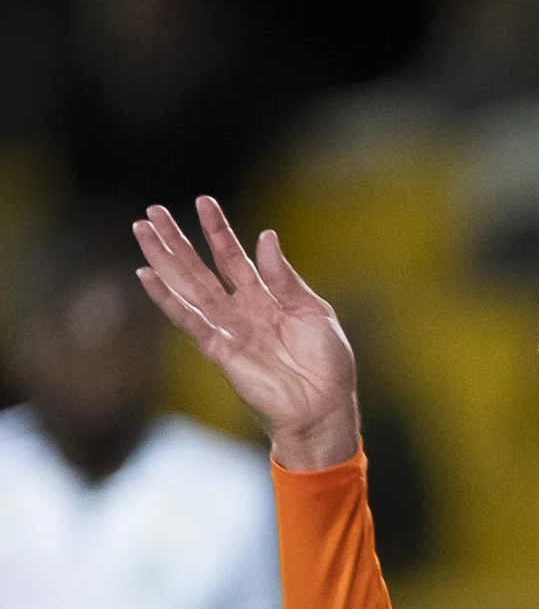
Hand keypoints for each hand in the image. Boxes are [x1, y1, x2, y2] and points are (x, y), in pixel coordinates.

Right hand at [131, 199, 360, 471]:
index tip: (204, 202)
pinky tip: (146, 275)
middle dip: (178, 240)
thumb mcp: (313, 312)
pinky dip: (167, 298)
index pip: (234, 257)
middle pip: (201, 268)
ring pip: (187, 287)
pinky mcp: (218, 350)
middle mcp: (241, 311)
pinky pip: (188, 320)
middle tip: (153, 211)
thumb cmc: (327, 364)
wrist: (325, 407)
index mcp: (266, 299)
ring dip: (164, 259)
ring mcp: (227, 329)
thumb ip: (284, 278)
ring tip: (141, 231)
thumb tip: (265, 237)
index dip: (218, 231)